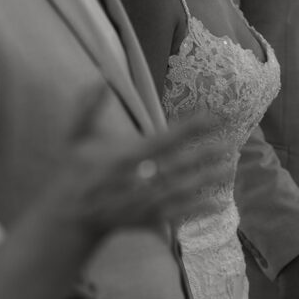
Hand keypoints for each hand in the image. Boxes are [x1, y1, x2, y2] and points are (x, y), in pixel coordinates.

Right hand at [62, 100, 227, 235]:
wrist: (67, 217)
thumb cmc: (74, 171)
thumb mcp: (74, 138)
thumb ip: (86, 109)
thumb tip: (99, 78)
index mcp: (121, 158)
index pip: (160, 140)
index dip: (187, 129)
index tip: (210, 117)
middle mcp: (134, 181)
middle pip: (176, 167)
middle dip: (204, 156)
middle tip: (231, 144)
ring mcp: (140, 203)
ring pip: (179, 192)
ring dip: (205, 181)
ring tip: (229, 168)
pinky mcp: (143, 220)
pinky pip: (174, 215)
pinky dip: (195, 210)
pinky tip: (217, 204)